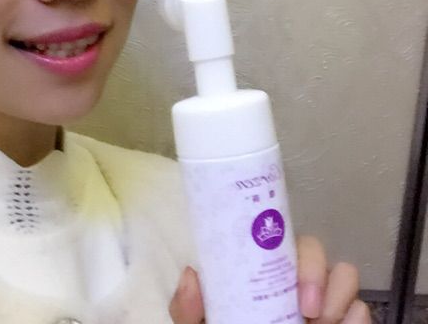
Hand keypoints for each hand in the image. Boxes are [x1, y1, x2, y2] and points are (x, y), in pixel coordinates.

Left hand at [169, 234, 371, 322]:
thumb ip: (188, 308)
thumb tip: (190, 275)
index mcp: (259, 269)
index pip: (278, 236)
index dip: (279, 241)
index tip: (285, 274)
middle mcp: (293, 279)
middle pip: (316, 250)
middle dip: (317, 274)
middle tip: (306, 308)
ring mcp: (323, 301)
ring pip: (346, 276)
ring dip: (339, 297)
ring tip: (321, 323)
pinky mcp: (344, 320)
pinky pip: (363, 312)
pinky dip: (357, 318)